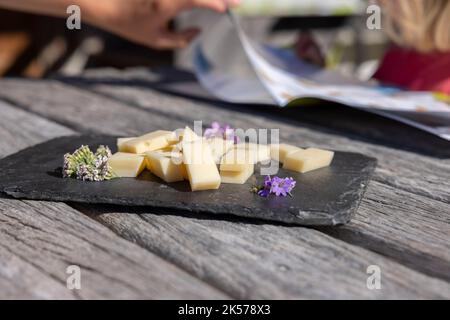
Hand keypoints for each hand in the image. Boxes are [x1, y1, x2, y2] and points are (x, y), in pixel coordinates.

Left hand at [84, 0, 239, 49]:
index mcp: (170, 3)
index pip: (202, 0)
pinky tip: (205, 4)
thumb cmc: (127, 23)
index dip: (220, 2)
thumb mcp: (155, 40)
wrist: (102, 2)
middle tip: (236, 2)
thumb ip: (181, 40)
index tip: (233, 6)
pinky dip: (196, 0)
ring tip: (222, 4)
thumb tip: (198, 31)